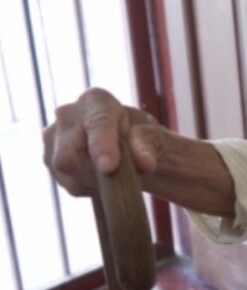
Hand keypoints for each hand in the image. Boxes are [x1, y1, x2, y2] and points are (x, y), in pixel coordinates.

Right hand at [42, 87, 164, 196]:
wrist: (128, 145)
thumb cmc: (142, 136)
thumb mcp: (154, 136)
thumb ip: (147, 147)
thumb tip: (145, 165)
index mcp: (95, 101)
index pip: (97, 125)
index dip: (102, 147)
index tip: (108, 168)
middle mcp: (67, 116)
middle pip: (69, 155)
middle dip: (95, 173)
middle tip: (122, 179)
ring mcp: (53, 139)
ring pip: (67, 173)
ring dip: (96, 182)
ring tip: (115, 173)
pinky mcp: (50, 161)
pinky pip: (70, 184)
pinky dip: (91, 187)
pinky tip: (103, 178)